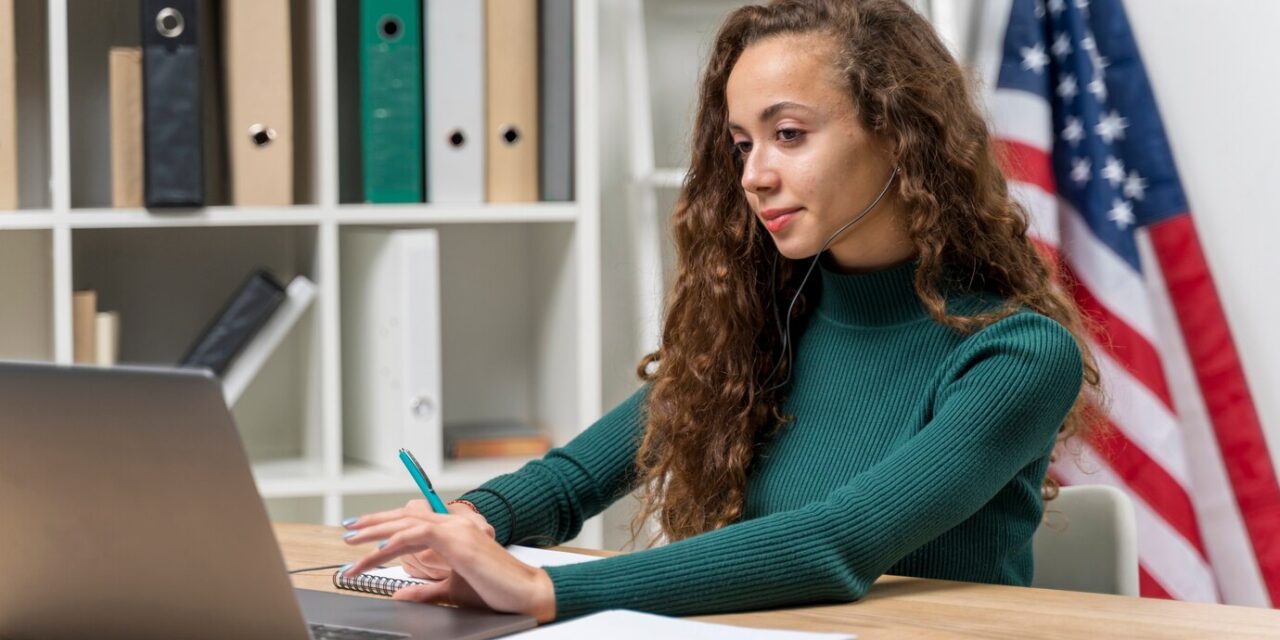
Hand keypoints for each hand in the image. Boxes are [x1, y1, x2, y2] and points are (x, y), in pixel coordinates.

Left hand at [341, 504, 555, 622]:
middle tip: (347, 532)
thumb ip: (425, 590)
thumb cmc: (495, 590)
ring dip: (376, 535)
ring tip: (353, 546)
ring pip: (405, 524)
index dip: (384, 525)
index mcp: (453, 531)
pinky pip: (417, 535)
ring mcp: (456, 529)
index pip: (411, 521)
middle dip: (372, 525)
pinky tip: (378, 551)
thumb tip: (401, 594)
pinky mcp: (457, 540)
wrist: (525, 593)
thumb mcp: (451, 589)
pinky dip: (395, 542)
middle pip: (403, 517)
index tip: (361, 533)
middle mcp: (454, 524)